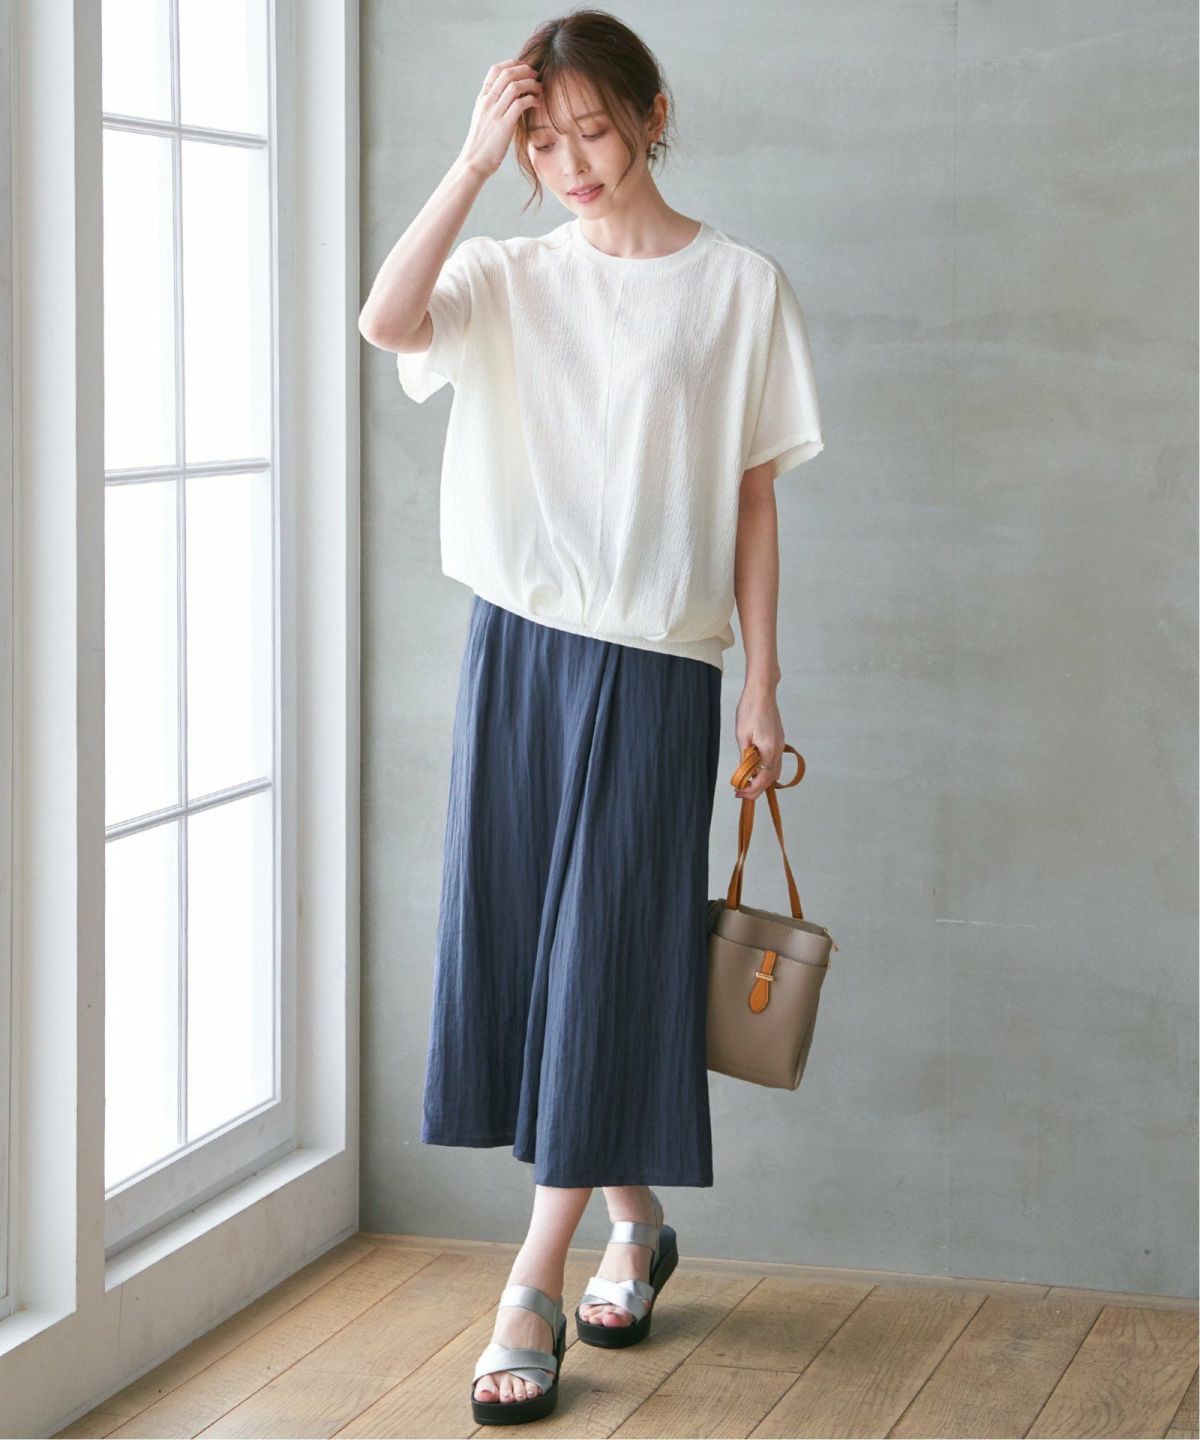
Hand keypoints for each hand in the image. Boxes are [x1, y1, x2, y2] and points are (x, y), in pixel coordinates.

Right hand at [458, 60, 541, 177]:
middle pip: (507, 73)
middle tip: (536, 76)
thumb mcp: (483, 119)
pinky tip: (537, 103)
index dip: (512, 64)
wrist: (474, 162)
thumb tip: (509, 98)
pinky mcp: (504, 125)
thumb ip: (494, 106)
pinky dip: (532, 99)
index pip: (495, 70)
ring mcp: (495, 113)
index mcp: (482, 98)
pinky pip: (520, 103)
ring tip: (539, 89)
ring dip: (531, 84)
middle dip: (525, 70)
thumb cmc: (482, 144)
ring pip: (515, 86)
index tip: (524, 68)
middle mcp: (487, 102)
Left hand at [733, 687, 786, 798]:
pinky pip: (775, 762)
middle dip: (756, 789)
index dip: (751, 790)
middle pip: (771, 779)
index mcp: (769, 750)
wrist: (762, 692)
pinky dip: (766, 770)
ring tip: (745, 782)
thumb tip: (744, 773)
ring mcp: (780, 745)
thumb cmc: (750, 709)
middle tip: (740, 792)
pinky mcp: (779, 741)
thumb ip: (745, 757)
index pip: (763, 780)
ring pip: (774, 771)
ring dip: (762, 780)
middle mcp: (778, 750)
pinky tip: (754, 768)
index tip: (738, 793)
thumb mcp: (742, 735)